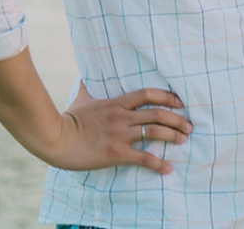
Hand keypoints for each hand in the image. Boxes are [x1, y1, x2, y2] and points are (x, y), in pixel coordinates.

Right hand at [52, 82, 192, 173]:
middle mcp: (122, 117)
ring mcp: (120, 135)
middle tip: (189, 125)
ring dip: (173, 135)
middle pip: (158, 113)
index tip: (181, 102)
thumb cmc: (67, 118)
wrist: (54, 138)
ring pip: (154, 131)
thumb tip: (85, 73)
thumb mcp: (82, 98)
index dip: (168, 96)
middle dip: (177, 119)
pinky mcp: (116, 154)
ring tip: (183, 140)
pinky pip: (142, 158)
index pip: (148, 94)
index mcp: (116, 103)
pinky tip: (168, 169)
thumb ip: (88, 86)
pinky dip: (158, 164)